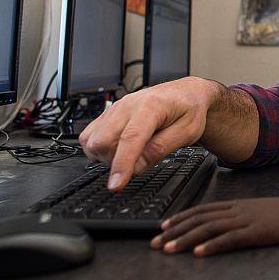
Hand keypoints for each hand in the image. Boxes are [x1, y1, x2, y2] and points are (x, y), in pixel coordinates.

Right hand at [79, 77, 218, 190]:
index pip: (130, 138)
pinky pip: (89, 135)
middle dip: (115, 161)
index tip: (116, 185)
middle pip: (103, 140)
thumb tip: (137, 167)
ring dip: (105, 155)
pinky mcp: (108, 113)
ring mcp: (116, 108)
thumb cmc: (189, 109)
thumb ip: (161, 148)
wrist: (186, 93)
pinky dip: (98, 148)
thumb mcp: (187, 132)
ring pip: (92, 139)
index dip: (121, 164)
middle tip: (138, 161)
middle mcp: (128, 104)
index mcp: (151, 106)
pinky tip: (117, 148)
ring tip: (131, 153)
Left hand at [150, 195, 278, 256]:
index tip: (163, 226)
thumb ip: (240, 215)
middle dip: (174, 230)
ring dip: (185, 239)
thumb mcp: (257, 210)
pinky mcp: (255, 232)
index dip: (180, 217)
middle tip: (154, 241)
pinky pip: (229, 239)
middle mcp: (236, 209)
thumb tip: (224, 225)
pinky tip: (199, 253)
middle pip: (198, 219)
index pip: (201, 209)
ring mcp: (245, 220)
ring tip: (168, 248)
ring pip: (208, 229)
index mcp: (236, 204)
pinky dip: (212, 246)